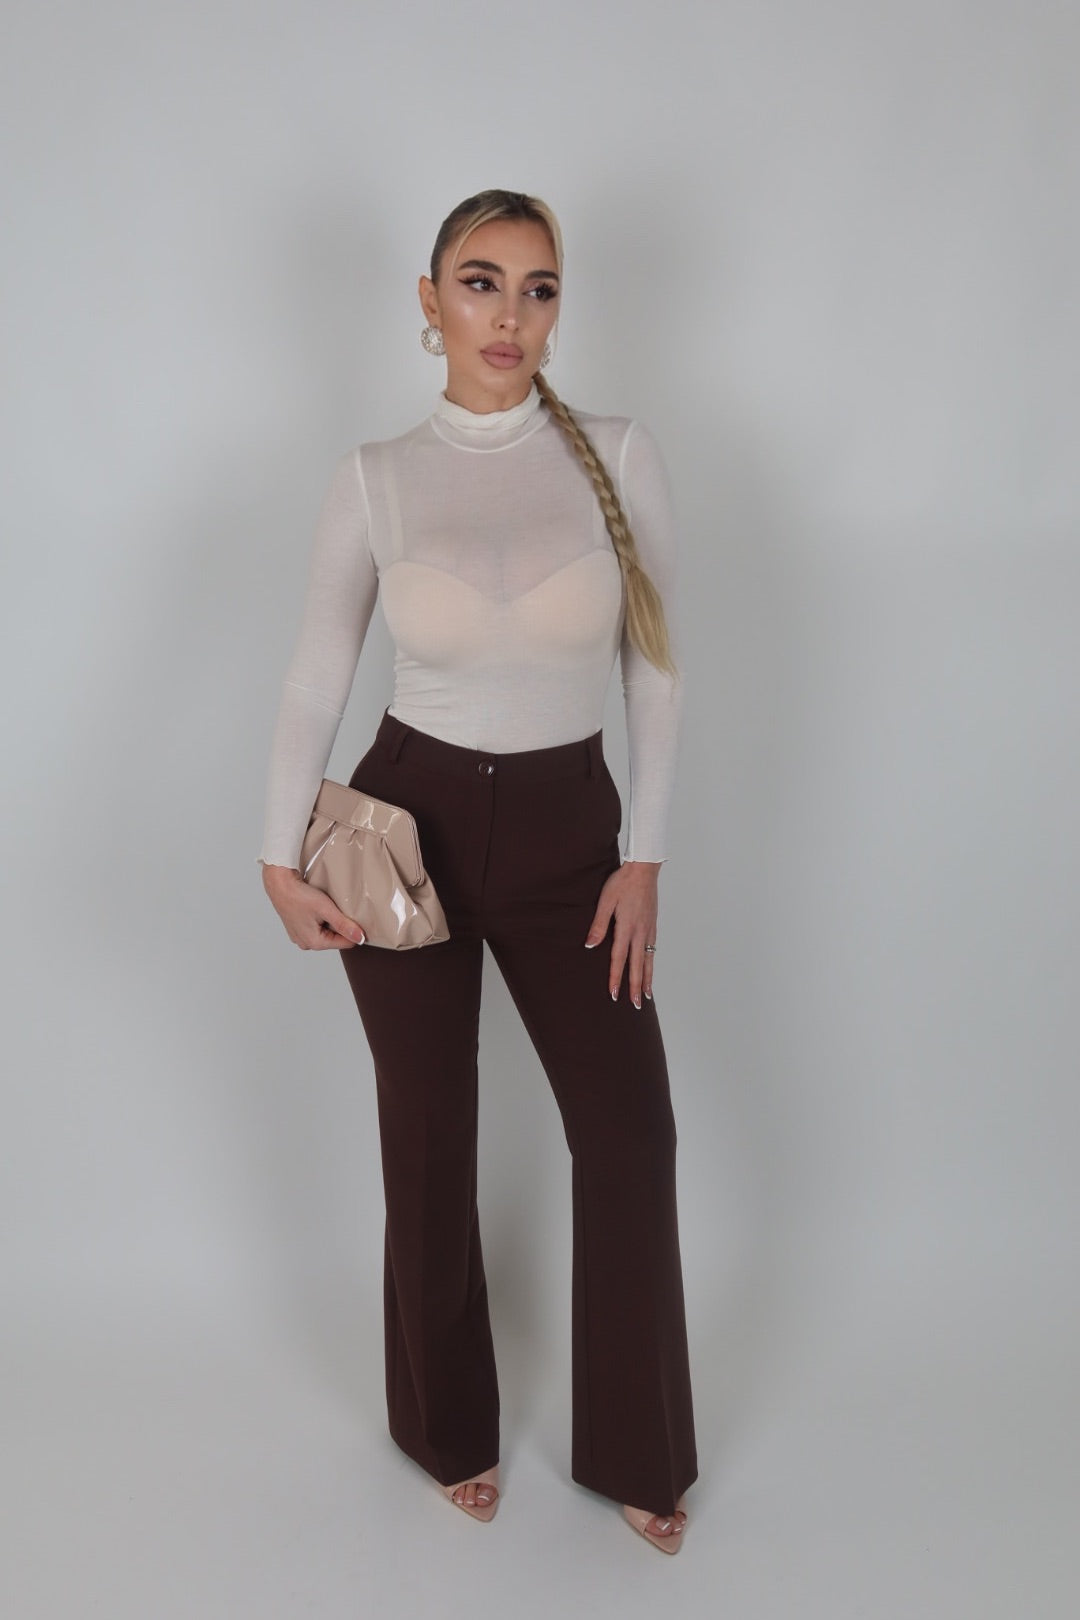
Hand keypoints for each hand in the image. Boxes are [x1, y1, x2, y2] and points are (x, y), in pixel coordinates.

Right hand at [261, 864, 366, 950]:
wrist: (279, 884)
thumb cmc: (299, 895)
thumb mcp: (326, 910)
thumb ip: (344, 925)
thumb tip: (359, 938)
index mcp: (314, 943)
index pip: (346, 943)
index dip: (353, 930)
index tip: (353, 916)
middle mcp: (306, 943)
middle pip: (335, 938)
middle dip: (340, 925)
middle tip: (336, 908)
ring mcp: (300, 936)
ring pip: (326, 932)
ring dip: (330, 921)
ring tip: (325, 907)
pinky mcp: (297, 928)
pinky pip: (316, 927)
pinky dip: (320, 918)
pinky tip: (317, 907)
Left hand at [584, 860, 660, 1006]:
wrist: (644, 869)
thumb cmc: (622, 883)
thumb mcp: (606, 902)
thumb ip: (598, 925)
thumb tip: (590, 945)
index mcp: (626, 928)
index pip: (619, 959)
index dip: (616, 978)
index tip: (614, 995)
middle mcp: (640, 932)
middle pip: (638, 965)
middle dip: (635, 987)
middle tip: (637, 1005)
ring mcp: (649, 929)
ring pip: (648, 960)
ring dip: (647, 979)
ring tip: (647, 995)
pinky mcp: (653, 925)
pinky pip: (653, 950)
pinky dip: (652, 963)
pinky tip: (649, 969)